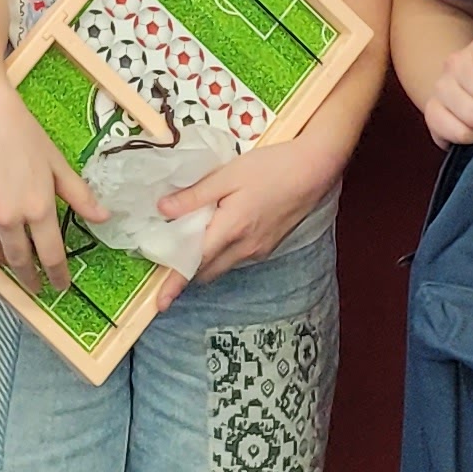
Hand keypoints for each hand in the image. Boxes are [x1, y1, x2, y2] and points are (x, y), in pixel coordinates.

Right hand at [0, 74, 103, 290]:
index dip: (57, 275)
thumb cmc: (22, 133)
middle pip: (19, 261)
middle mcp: (8, 217)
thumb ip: (79, 195)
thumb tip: (104, 218)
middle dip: (29, 277)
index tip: (60, 287)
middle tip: (34, 285)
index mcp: (38, 208)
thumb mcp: (56, 163)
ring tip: (10, 258)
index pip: (51, 255)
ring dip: (3, 258)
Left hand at [162, 141, 339, 281]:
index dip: (174, 282)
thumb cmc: (270, 168)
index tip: (159, 303)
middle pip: (206, 271)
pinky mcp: (267, 246)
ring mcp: (258, 250)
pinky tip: (216, 230)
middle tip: (165, 261)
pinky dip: (220, 252)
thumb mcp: (227, 175)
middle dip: (185, 272)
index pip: (195, 263)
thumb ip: (195, 195)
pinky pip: (236, 257)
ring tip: (187, 241)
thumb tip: (163, 210)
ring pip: (222, 265)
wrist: (313, 170)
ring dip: (203, 261)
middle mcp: (245, 248)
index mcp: (232, 229)